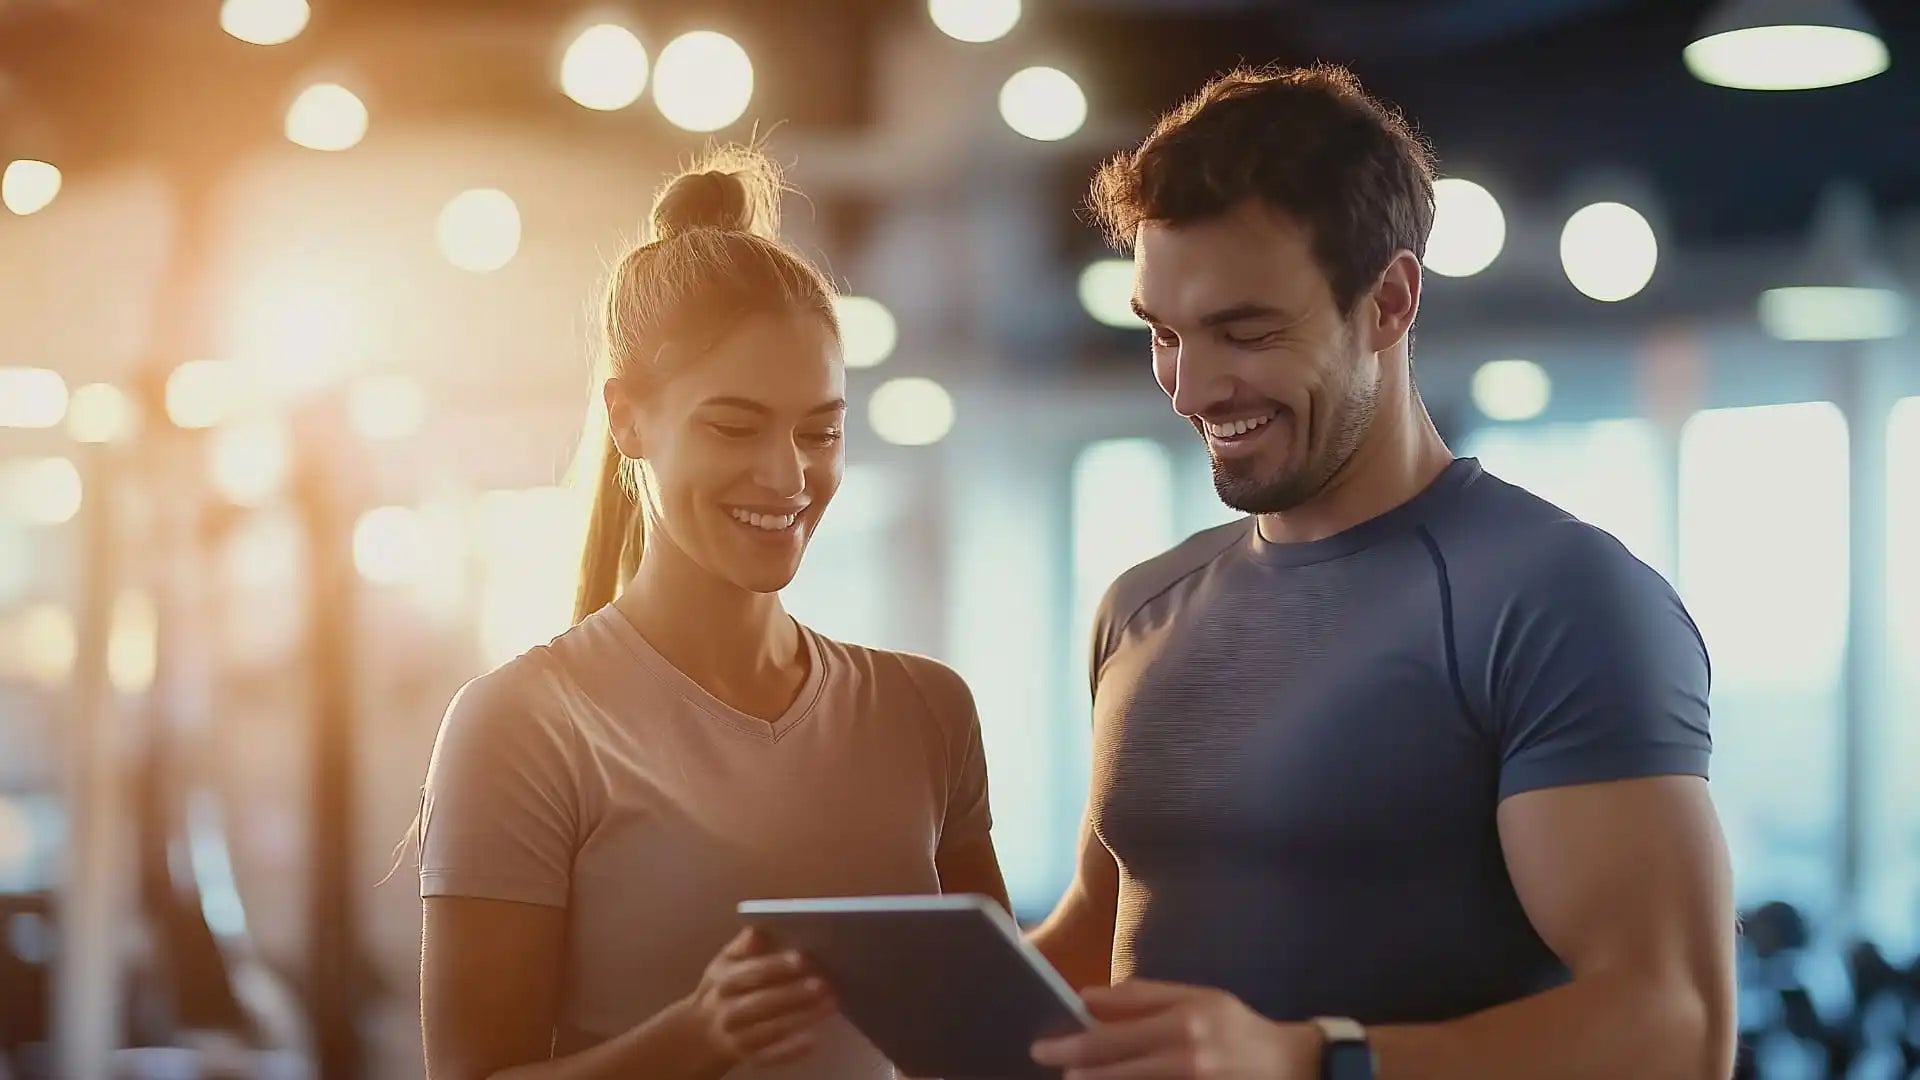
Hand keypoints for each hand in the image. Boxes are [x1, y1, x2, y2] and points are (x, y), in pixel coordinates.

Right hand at [690, 928, 837, 1067]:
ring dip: (800, 1018)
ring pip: (769, 1030)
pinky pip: (770, 1056)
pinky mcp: (749, 1058)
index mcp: (724, 981)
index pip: (750, 973)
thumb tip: (758, 929)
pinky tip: (813, 1041)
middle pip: (761, 1003)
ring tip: (830, 1004)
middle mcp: (728, 1011)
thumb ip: (743, 946)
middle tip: (824, 984)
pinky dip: (790, 1051)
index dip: (776, 966)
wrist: (700, 1034)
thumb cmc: (722, 990)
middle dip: (793, 994)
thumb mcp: (725, 963)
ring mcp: (737, 1037)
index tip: (803, 959)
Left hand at [1030, 979, 1320, 1078]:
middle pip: (1111, 1074)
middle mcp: (1184, 1060)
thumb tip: (1085, 998)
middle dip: (1074, 1074)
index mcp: (1181, 1024)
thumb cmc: (1238, 1028)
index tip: (1041, 1048)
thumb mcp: (1197, 998)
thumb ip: (1142, 997)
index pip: (1109, 1039)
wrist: (1294, 1069)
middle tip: (1052, 1071)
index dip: (1069, 1047)